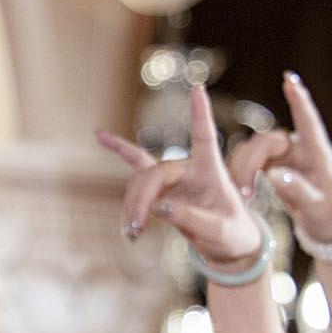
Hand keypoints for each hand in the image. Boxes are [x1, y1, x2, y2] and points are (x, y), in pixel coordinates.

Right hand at [96, 79, 259, 269]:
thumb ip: (191, 219)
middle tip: (135, 227)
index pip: (205, 138)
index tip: (198, 89)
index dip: (201, 114)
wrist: (227, 243)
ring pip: (141, 182)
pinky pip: (135, 164)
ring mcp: (173, 176)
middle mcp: (190, 168)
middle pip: (156, 174)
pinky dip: (119, 153)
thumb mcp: (220, 233)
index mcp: (211, 172)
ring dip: (132, 205)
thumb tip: (157, 208)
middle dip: (141, 200)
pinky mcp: (161, 186)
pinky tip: (100, 135)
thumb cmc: (231, 235)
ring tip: (131, 232)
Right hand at [227, 69, 331, 250]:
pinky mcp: (273, 166)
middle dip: (251, 162)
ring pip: (254, 150)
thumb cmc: (330, 218)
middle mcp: (300, 150)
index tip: (289, 79)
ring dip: (243, 169)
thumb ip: (298, 192)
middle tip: (244, 191)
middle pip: (267, 141)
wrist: (328, 229)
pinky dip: (242, 175)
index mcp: (318, 155)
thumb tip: (274, 175)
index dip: (299, 100)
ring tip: (244, 195)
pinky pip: (250, 162)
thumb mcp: (317, 210)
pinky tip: (241, 193)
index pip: (308, 122)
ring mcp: (286, 157)